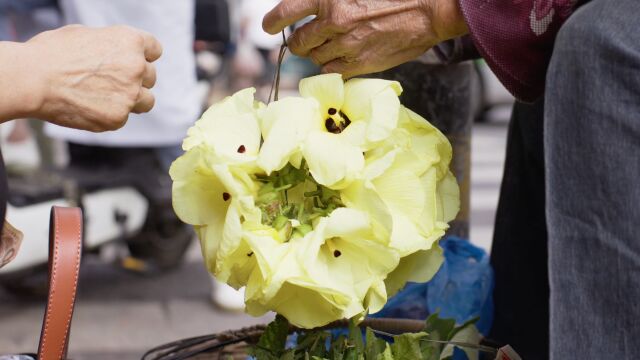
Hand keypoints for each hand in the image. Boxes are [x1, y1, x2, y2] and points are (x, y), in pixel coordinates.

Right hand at [22, 25, 161, 131]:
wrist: (33, 80)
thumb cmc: (52, 54)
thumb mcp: (86, 35)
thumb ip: (111, 45)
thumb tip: (118, 53)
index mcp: (130, 41)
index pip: (154, 50)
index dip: (143, 56)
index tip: (134, 61)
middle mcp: (136, 67)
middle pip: (150, 76)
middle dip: (135, 79)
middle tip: (110, 81)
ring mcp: (129, 94)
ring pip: (146, 100)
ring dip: (132, 100)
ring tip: (105, 96)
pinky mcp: (118, 117)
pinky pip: (122, 118)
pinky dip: (109, 114)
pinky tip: (88, 107)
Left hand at [263, 0, 467, 77]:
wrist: (428, 13)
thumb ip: (330, 0)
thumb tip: (312, 9)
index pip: (287, 11)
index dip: (273, 20)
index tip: (268, 26)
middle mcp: (334, 21)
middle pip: (298, 42)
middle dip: (299, 42)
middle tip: (307, 39)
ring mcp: (345, 45)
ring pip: (314, 58)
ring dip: (318, 53)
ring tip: (334, 45)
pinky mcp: (358, 64)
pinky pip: (331, 71)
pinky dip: (332, 66)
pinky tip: (343, 56)